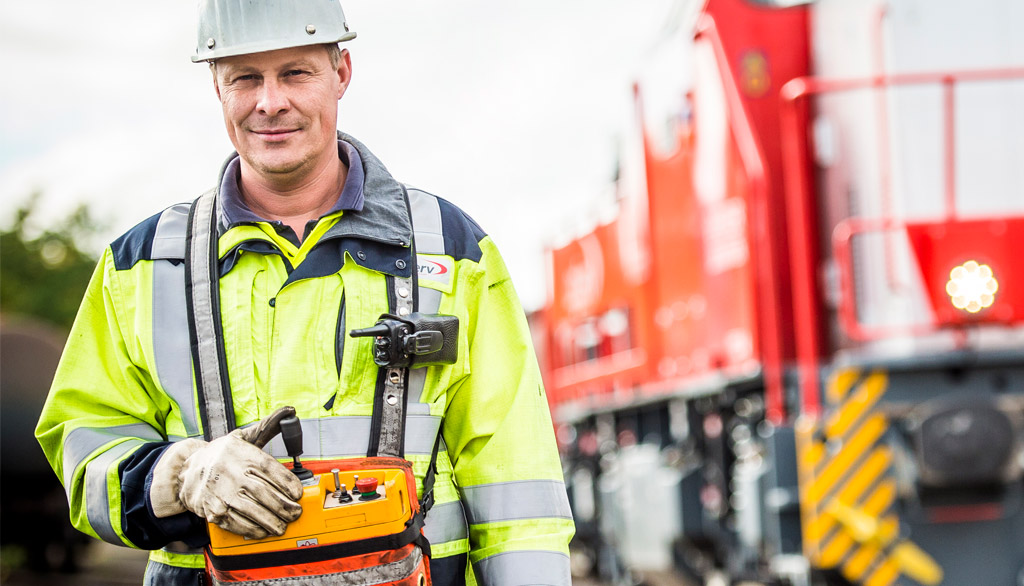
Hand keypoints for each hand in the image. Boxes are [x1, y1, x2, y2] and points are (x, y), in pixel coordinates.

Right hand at [151, 407, 303, 538]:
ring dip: (271, 521)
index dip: (288, 484)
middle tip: (295, 513)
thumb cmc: (220, 455)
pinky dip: (253, 529)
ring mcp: (222, 494)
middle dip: (284, 506)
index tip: (298, 493)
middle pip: (265, 493)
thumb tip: (289, 411)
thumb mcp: (241, 437)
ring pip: (252, 511)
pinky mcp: (214, 511)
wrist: (185, 471)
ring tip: (283, 525)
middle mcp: (232, 473)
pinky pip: (237, 523)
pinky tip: (264, 530)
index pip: (271, 470)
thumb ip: (267, 426)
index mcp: (242, 454)